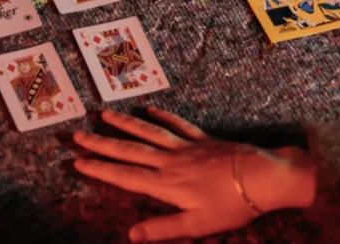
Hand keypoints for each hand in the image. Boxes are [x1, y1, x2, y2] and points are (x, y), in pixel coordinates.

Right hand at [73, 108, 316, 242]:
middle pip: (130, 150)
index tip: (78, 162)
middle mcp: (170, 162)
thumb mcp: (196, 226)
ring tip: (105, 114)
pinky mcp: (202, 139)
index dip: (100, 169)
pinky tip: (149, 108)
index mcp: (166, 185)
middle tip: (77, 135)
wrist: (261, 177)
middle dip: (102, 143)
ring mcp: (186, 147)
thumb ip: (163, 229)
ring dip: (125, 123)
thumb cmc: (230, 206)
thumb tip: (130, 236)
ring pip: (149, 132)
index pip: (125, 176)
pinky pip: (177, 124)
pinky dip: (161, 115)